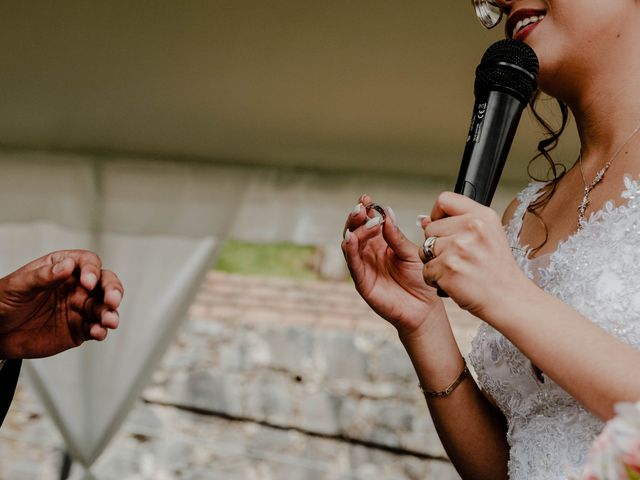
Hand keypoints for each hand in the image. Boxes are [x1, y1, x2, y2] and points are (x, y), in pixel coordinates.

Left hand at [0, 250, 123, 358]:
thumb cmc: (1, 303)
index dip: (91, 270)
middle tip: (112, 299)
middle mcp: (75, 287)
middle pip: (104, 282)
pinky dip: (100, 330)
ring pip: (104, 307)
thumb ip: (42, 276)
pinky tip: (98, 332)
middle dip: (112, 290)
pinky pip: (95, 328)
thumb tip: (67, 266)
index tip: (88, 281)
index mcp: (61, 269)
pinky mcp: (79, 329)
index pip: (86, 263)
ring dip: (110, 313)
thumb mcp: (17, 286)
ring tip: (109, 320)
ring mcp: (79, 308)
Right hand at [342, 194, 441, 336]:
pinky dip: (349, 250)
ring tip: (361, 219)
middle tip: (361, 207)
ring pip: (350, 244)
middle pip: (355, 230)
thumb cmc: (419, 280)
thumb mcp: (411, 252)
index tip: (366, 199)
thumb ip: (397, 236)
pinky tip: (350, 238)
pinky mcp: (362, 282)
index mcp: (382, 243)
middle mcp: (369, 253)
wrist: (425, 308)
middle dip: (356, 217)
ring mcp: (364, 266)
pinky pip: (353, 264)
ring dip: (353, 229)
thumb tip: (386, 214)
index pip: (369, 222)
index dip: (366, 210)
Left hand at [420, 192, 529, 318]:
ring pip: (424, 250)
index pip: (445, 200)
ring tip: (456, 270)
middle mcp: (471, 228)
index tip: (441, 224)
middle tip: (458, 258)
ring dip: (434, 263)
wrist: (509, 298)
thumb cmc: (498, 272)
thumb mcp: (488, 236)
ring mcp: (458, 247)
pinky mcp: (447, 267)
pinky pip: (426, 270)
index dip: (437, 214)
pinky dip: (435, 279)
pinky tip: (453, 281)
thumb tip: (425, 220)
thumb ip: (457, 224)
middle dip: (437, 245)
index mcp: (482, 216)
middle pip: (430, 228)